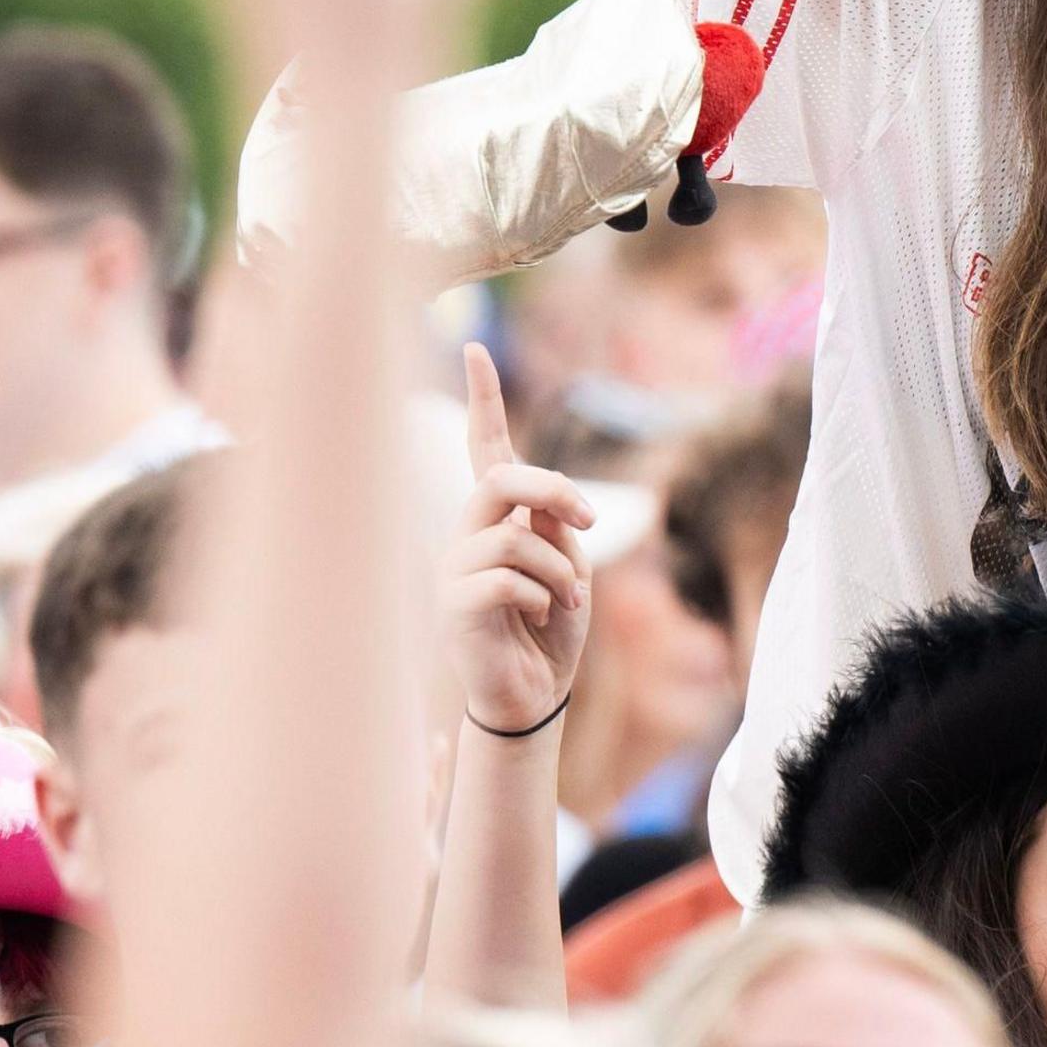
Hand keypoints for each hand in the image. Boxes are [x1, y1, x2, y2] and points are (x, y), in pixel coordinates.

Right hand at [447, 343, 592, 732]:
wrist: (534, 696)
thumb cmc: (551, 631)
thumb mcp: (569, 567)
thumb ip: (555, 526)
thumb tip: (547, 502)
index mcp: (497, 519)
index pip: (486, 450)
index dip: (483, 401)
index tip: (477, 350)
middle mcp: (467, 534)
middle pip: (502, 478)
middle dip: (554, 490)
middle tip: (591, 519)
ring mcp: (455, 568)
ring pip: (513, 535)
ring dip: (560, 570)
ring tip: (564, 601)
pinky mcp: (454, 604)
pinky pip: (508, 577)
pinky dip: (543, 596)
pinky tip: (541, 618)